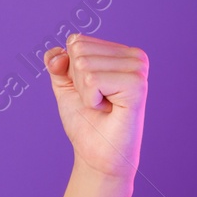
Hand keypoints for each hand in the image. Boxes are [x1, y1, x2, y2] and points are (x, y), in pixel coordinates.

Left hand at [43, 33, 146, 181]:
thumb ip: (57, 63)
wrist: (97, 155)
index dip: (70, 70)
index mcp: (121, 52)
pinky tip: (108, 109)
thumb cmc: (86, 122)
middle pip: (79, 50)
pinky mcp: (137, 84)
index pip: (76, 41)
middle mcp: (134, 56)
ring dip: (85, 92)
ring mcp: (138, 69)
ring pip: (84, 64)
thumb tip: (59, 53)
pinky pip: (92, 80)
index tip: (89, 91)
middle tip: (97, 100)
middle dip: (77, 81)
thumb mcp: (65, 86)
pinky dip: (91, 99)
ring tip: (103, 106)